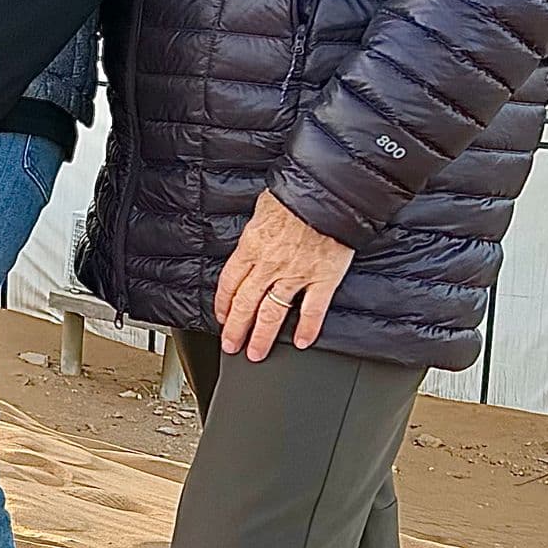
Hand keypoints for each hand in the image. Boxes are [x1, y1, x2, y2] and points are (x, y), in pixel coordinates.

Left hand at [215, 190, 354, 359]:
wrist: (327, 194)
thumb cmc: (295, 196)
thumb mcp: (262, 208)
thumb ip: (256, 231)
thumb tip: (251, 240)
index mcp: (251, 246)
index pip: (229, 282)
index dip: (223, 303)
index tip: (221, 317)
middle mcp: (270, 265)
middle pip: (246, 303)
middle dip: (236, 329)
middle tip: (231, 346)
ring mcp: (296, 275)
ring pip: (273, 313)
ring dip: (262, 336)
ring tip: (255, 353)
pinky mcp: (323, 279)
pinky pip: (313, 310)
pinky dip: (307, 329)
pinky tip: (300, 343)